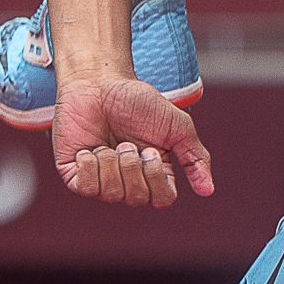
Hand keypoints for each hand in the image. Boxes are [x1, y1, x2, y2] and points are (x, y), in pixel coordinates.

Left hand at [52, 76, 215, 208]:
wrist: (101, 84)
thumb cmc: (139, 103)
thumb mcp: (178, 127)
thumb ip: (195, 158)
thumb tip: (208, 190)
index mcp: (154, 173)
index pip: (163, 199)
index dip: (157, 179)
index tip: (152, 151)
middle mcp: (128, 181)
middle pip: (137, 199)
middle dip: (134, 167)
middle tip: (128, 143)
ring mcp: (100, 180)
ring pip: (111, 195)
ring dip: (113, 163)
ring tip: (111, 143)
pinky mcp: (74, 175)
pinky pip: (86, 188)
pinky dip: (91, 166)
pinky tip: (91, 149)